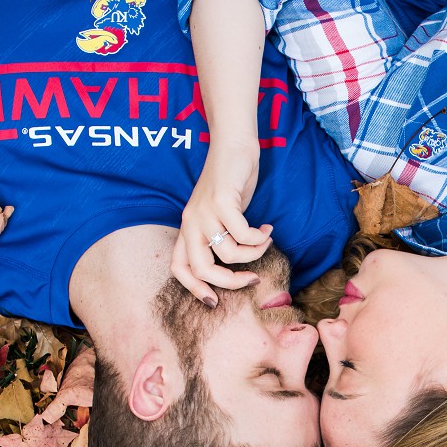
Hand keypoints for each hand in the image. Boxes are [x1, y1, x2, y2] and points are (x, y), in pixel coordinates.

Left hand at [171, 140, 272, 304]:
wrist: (233, 145)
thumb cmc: (230, 182)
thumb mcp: (220, 215)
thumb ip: (222, 238)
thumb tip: (237, 268)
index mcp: (188, 229)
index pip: (179, 268)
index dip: (194, 290)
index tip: (215, 301)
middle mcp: (191, 223)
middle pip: (202, 270)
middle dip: (230, 282)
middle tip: (253, 279)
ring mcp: (204, 212)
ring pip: (228, 254)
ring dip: (254, 253)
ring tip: (265, 241)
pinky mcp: (221, 201)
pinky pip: (242, 235)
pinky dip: (259, 238)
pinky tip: (267, 229)